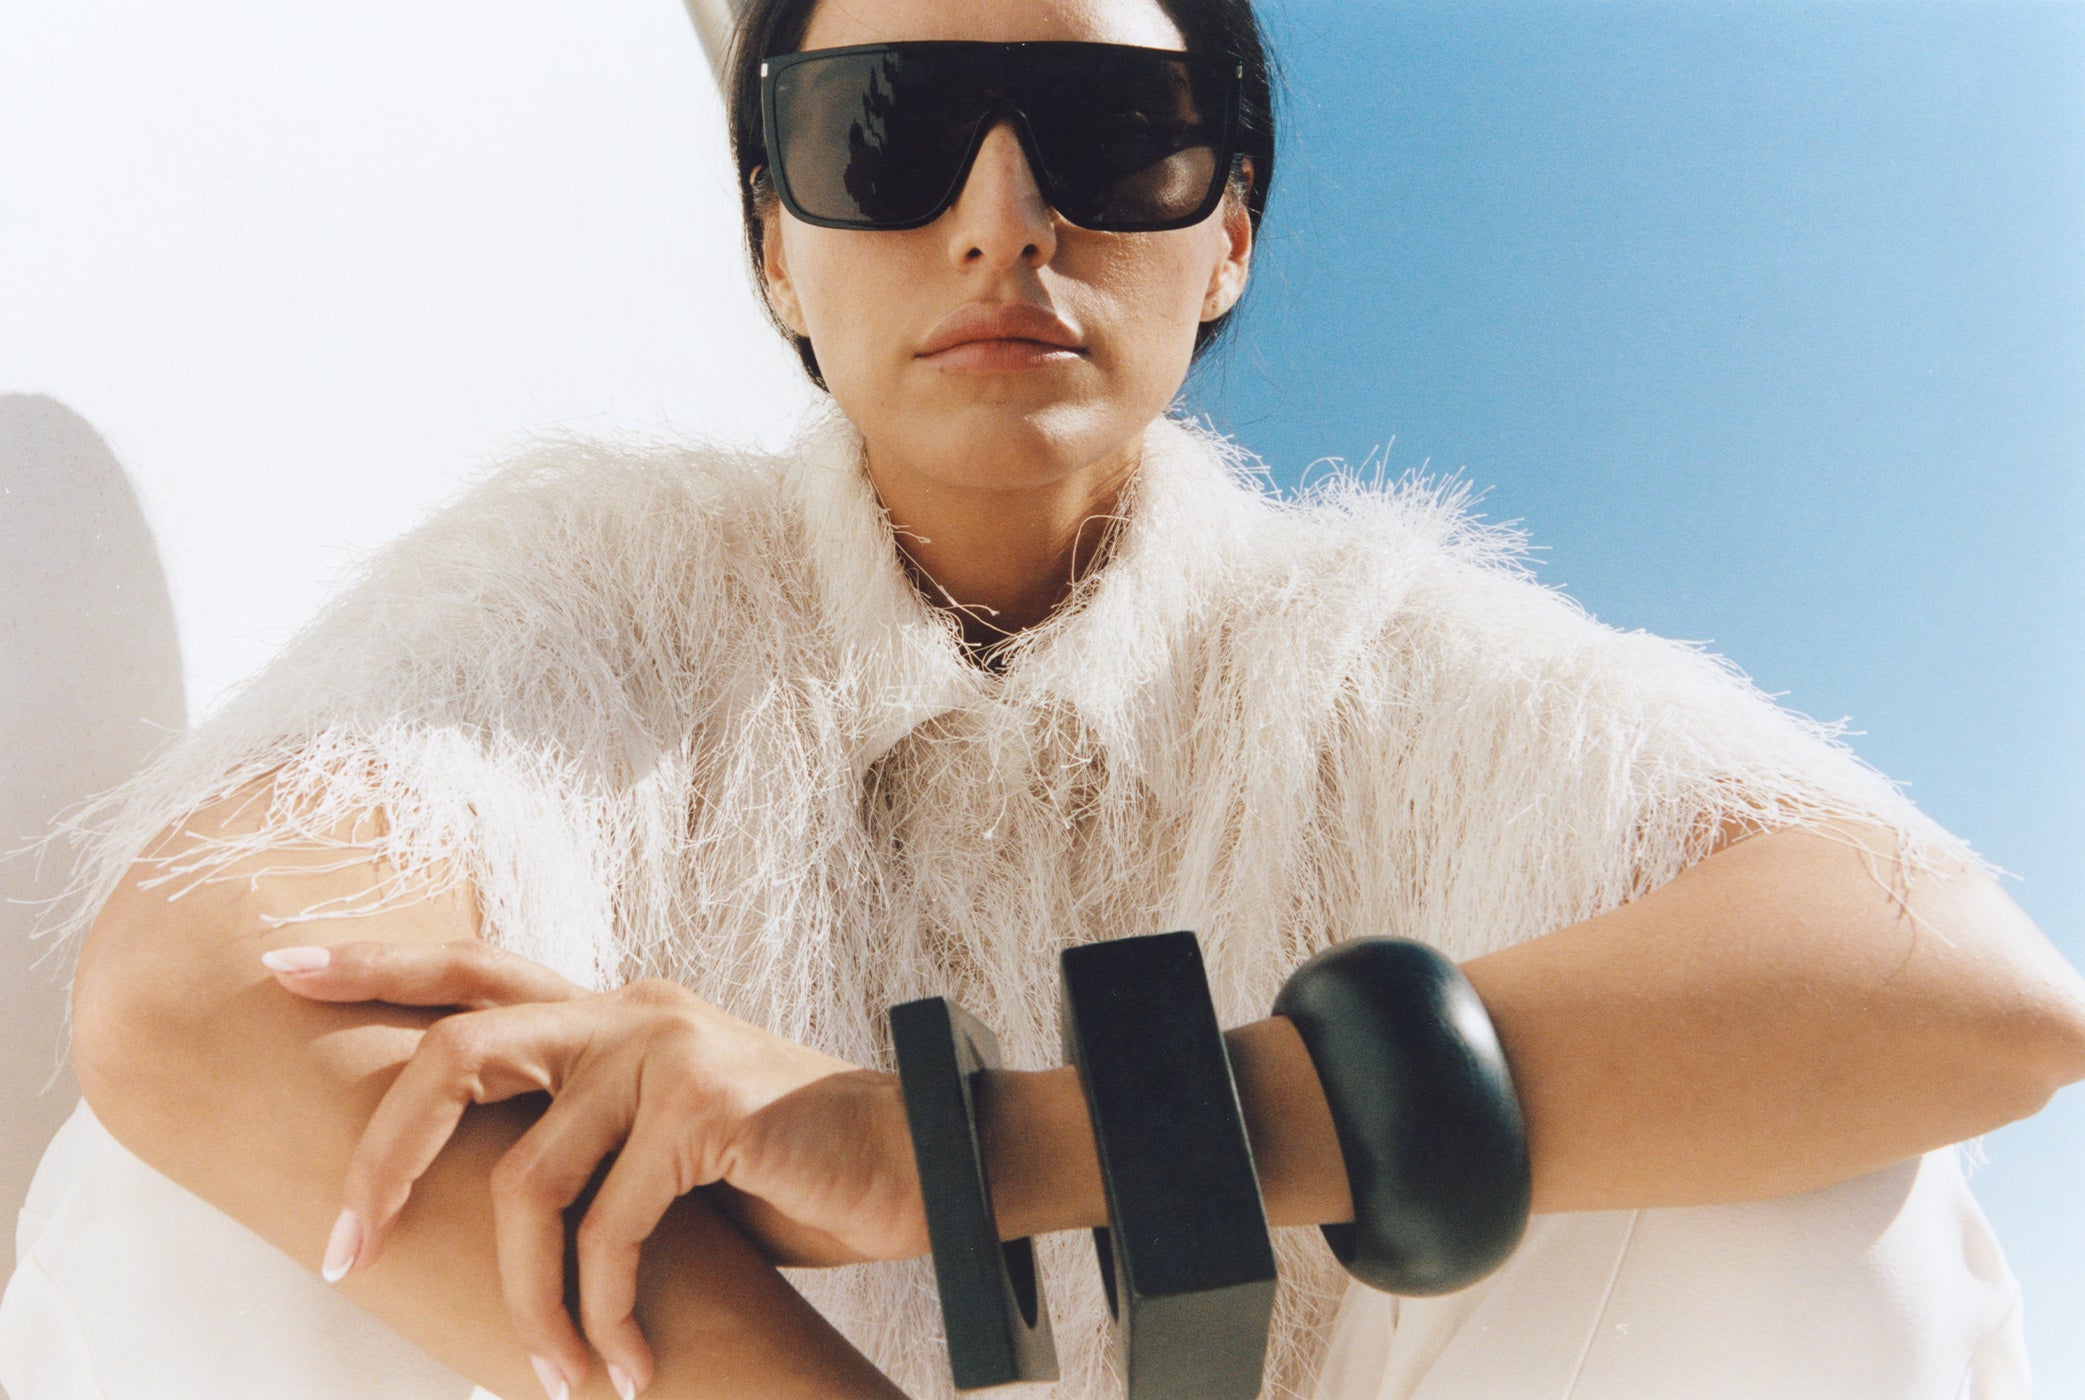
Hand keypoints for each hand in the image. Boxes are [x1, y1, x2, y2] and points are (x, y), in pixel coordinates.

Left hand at [261, 938, 928, 1397]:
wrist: (929, 1157)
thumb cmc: (795, 1170)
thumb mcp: (671, 1149)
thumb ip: (590, 1149)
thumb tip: (493, 1223)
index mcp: (615, 1011)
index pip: (474, 970)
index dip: (376, 966)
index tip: (282, 971)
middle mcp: (630, 1011)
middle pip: (458, 1050)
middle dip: (381, 1158)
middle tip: (343, 1254)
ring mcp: (669, 1050)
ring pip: (532, 1183)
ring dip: (532, 1304)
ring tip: (561, 1377)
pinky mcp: (710, 1108)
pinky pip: (613, 1231)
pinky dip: (610, 1317)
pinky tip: (632, 1366)